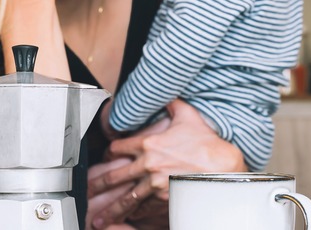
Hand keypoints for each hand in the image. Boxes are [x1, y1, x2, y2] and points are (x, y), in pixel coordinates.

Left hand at [89, 99, 246, 227]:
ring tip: (98, 219)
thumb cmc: (207, 143)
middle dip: (98, 185)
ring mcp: (154, 184)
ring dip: (110, 209)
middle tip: (87, 191)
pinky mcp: (163, 198)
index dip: (110, 152)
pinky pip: (143, 208)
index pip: (118, 148)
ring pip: (125, 198)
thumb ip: (173, 104)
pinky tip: (127, 218)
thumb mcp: (188, 116)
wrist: (223, 167)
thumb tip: (168, 93)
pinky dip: (134, 213)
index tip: (107, 156)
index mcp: (148, 144)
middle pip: (114, 176)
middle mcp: (147, 165)